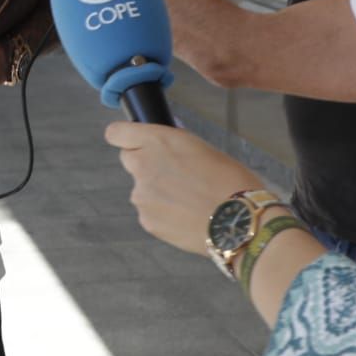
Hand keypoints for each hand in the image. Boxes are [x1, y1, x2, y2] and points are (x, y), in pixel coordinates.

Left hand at [104, 121, 269, 256]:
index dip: (125, 137)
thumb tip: (165, 146)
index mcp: (157, 141)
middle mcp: (143, 165)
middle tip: (172, 174)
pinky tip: (186, 216)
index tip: (135, 142)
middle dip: (144, 164)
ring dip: (156, 192)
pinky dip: (162, 213)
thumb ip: (174, 147)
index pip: (116, 132)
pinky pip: (149, 212)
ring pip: (141, 189)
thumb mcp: (202, 149)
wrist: (239, 222)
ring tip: (188, 201)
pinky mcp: (146, 220)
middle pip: (128, 159)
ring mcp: (141, 195)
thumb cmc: (230, 181)